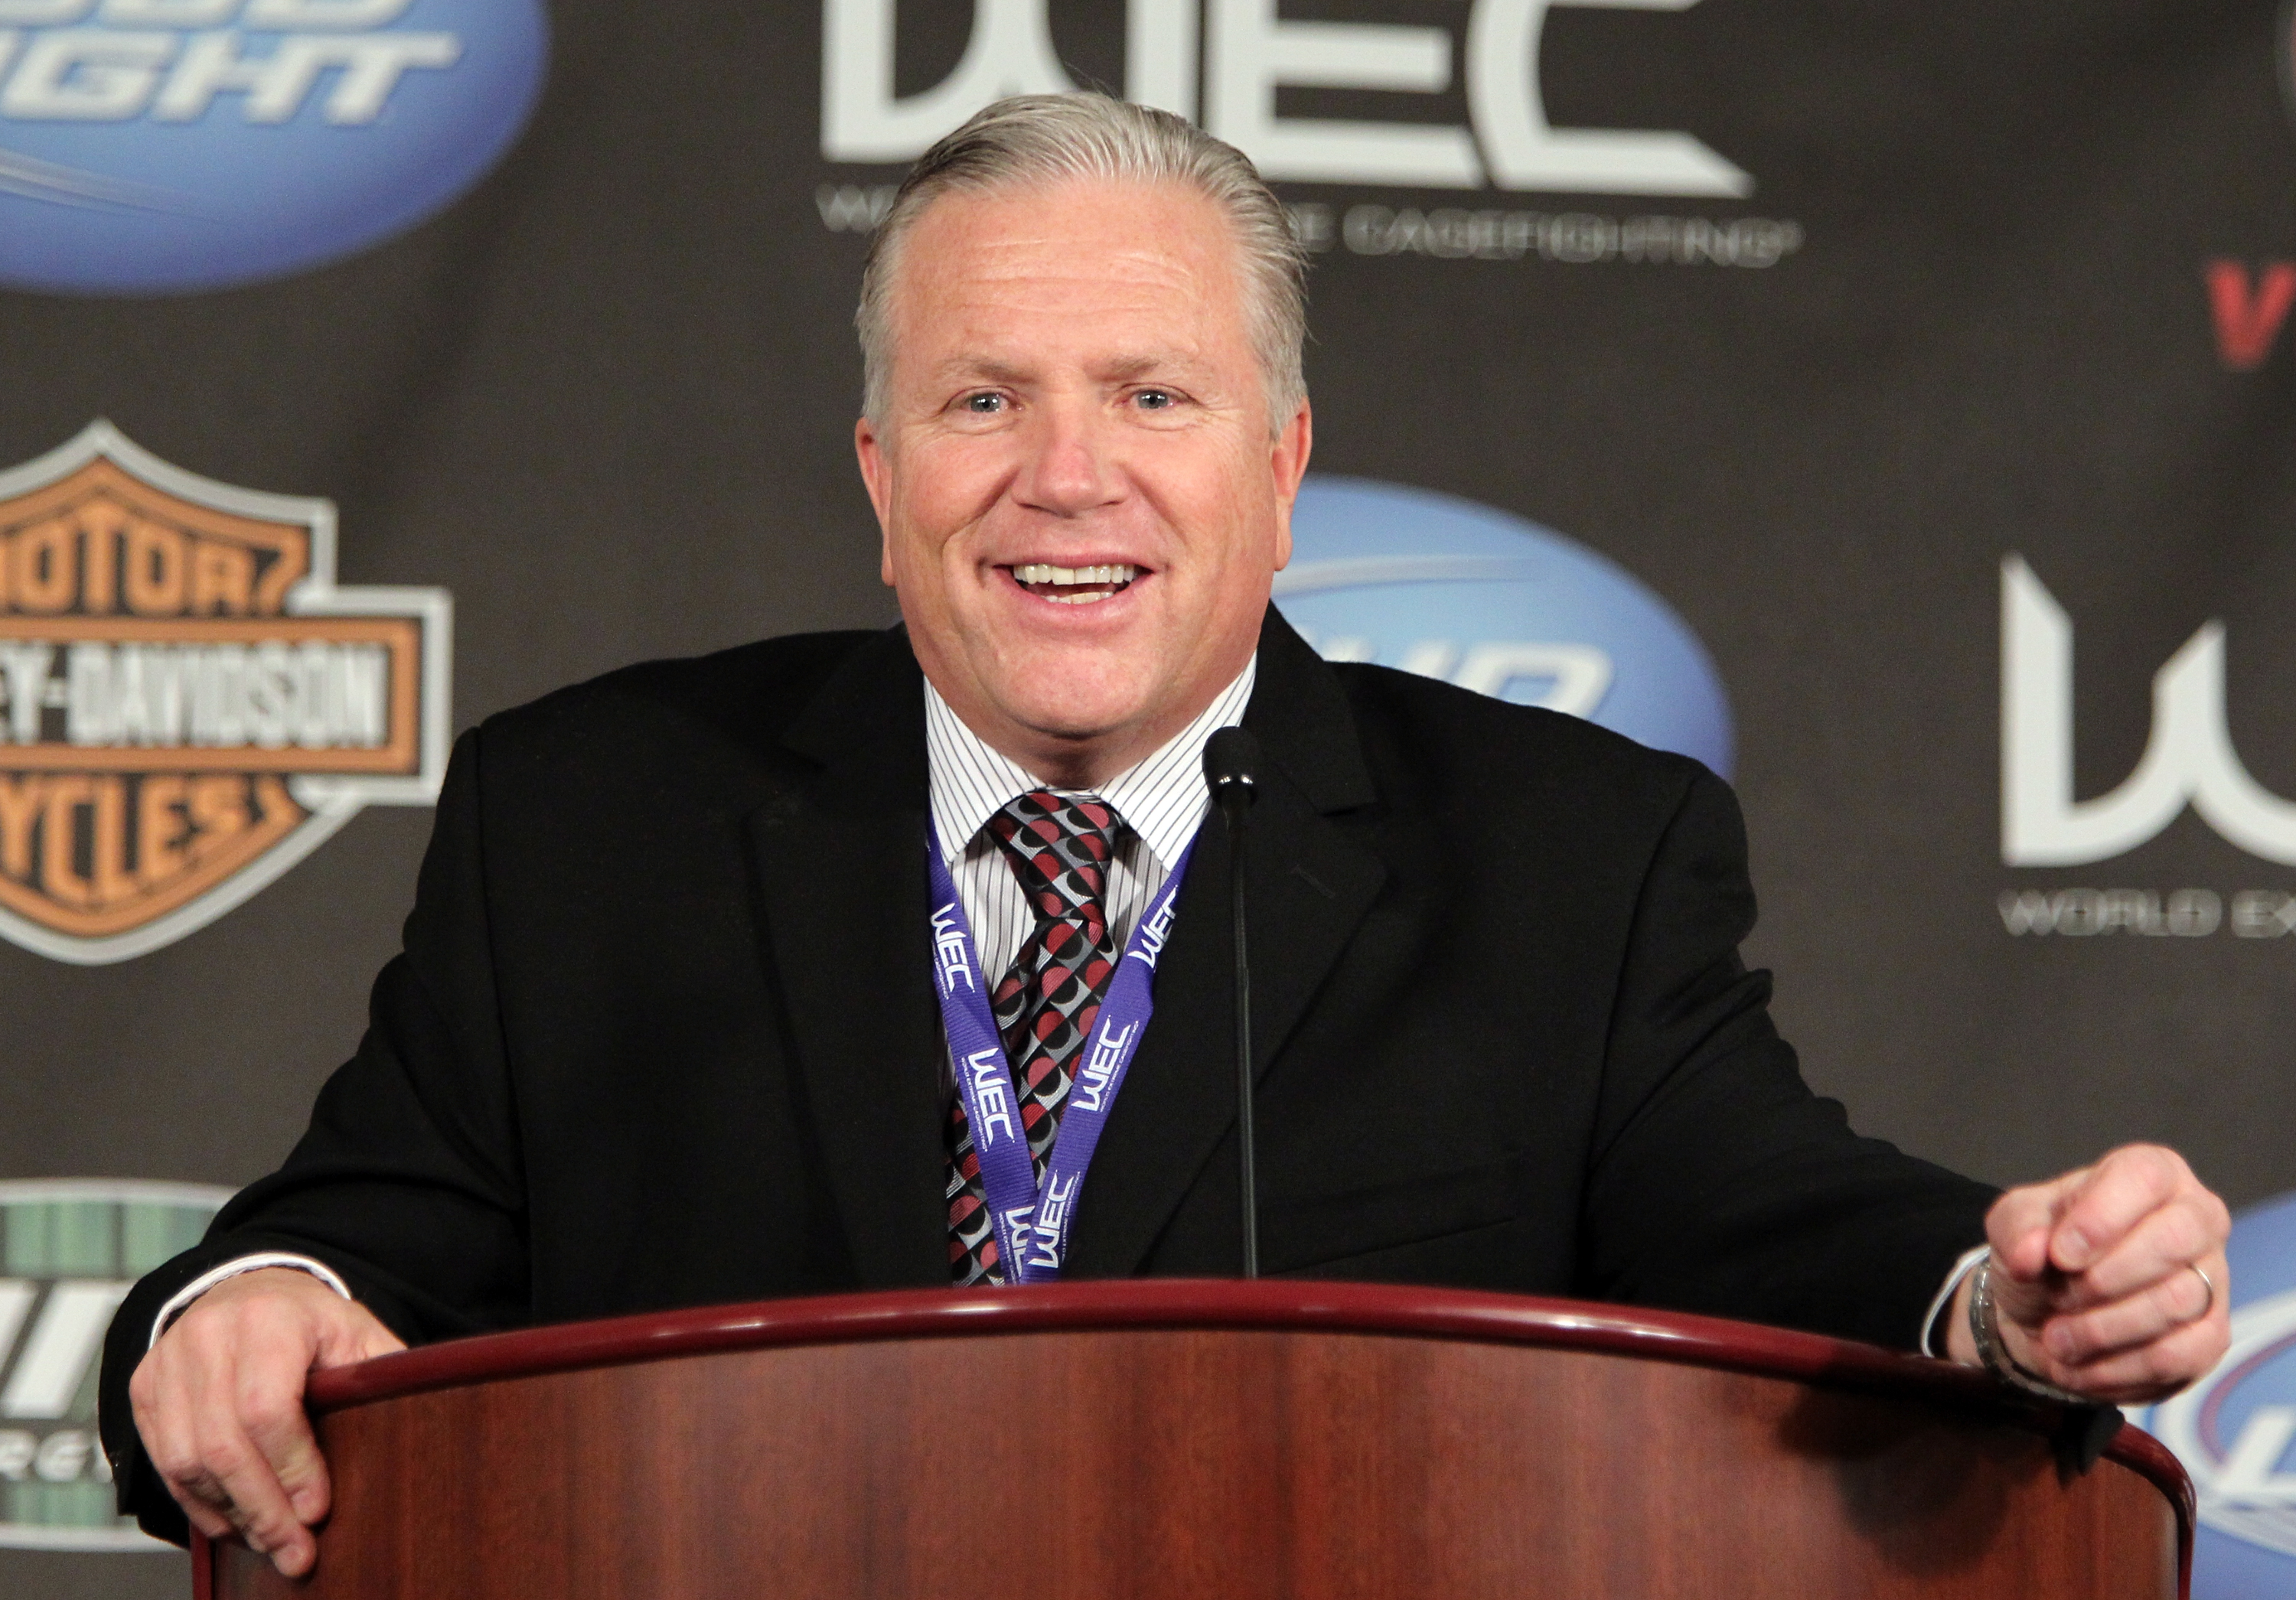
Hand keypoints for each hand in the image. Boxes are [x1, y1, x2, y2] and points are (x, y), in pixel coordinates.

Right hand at [127, 1267, 403, 1577]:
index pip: (268, 1408)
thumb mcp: (357, 1334)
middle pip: (224, 1445)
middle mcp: (208, 1335)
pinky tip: (233, 1522)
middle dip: (262, 1509)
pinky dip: (198, 1502)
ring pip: (186, 1461)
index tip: (317, 1511)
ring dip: (230, 1513)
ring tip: (269, 1542)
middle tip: (294, 1551)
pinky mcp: (144, 1387)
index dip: (292, 1468)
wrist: (252, 1290)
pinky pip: (163, 1461)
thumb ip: (380, 1376)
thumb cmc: (312, 1321)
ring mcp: (168, 1361)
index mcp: (269, 1318)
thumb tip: (415, 1429)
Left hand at [1946, 1144, 2230, 1403]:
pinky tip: (2082, 1366)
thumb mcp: (2014, 1225)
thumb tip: (2032, 1252)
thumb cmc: (2043, 1253)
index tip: (2058, 1255)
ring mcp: (2212, 1279)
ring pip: (2175, 1302)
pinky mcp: (2211, 1337)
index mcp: (2152, 1173)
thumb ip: (2017, 1227)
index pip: (2144, 1178)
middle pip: (2174, 1239)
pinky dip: (2119, 1367)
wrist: (2047, 1313)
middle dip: (2103, 1279)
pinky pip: (2178, 1356)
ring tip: (2057, 1337)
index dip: (2100, 1218)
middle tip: (2060, 1296)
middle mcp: (2195, 1218)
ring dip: (2101, 1329)